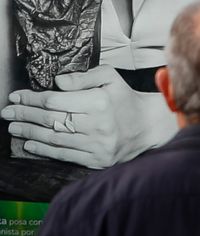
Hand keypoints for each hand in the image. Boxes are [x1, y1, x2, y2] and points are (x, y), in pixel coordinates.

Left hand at [3, 68, 172, 167]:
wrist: (149, 126)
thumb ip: (82, 77)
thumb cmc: (125, 98)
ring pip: (54, 139)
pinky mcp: (97, 159)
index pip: (55, 101)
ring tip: (14, 128)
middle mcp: (97, 125)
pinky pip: (64, 155)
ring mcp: (96, 145)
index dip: (32, 98)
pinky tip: (30, 145)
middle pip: (51, 120)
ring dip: (30, 133)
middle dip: (25, 115)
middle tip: (7, 112)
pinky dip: (44, 150)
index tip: (16, 96)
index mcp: (98, 102)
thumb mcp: (109, 76)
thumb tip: (57, 83)